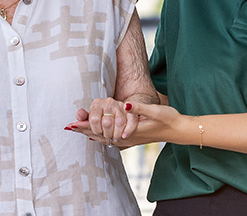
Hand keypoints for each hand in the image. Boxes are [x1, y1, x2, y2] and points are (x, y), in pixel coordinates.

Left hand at [67, 100, 183, 146]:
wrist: (178, 130)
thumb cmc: (168, 119)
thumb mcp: (155, 111)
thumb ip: (139, 108)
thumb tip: (125, 105)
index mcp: (127, 131)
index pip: (102, 130)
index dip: (86, 126)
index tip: (71, 124)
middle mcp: (125, 138)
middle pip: (99, 135)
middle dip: (83, 130)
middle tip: (68, 126)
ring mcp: (128, 140)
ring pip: (104, 138)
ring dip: (90, 133)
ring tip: (77, 129)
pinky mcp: (131, 138)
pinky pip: (110, 139)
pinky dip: (100, 136)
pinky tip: (96, 136)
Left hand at [70, 97, 137, 143]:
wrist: (121, 117)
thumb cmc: (103, 121)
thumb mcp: (92, 122)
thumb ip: (82, 123)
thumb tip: (69, 126)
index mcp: (97, 103)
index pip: (93, 119)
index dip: (95, 129)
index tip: (98, 132)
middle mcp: (109, 102)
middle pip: (107, 123)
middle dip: (106, 134)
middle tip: (107, 136)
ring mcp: (121, 106)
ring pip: (119, 123)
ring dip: (117, 134)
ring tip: (115, 137)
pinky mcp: (132, 111)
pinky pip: (131, 122)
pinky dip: (128, 131)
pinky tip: (124, 136)